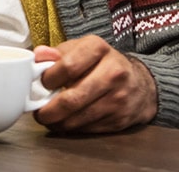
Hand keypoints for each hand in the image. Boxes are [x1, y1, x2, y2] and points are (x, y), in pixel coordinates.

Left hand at [33, 36, 157, 132]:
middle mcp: (113, 73)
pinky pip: (88, 129)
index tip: (42, 84)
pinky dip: (72, 128)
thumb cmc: (101, 63)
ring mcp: (119, 98)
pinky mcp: (120, 118)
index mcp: (98, 49)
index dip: (48, 79)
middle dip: (48, 110)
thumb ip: (57, 53)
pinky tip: (67, 122)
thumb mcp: (81, 49)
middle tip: (38, 112)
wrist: (140, 82)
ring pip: (78, 118)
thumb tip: (38, 55)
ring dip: (58, 122)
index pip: (67, 67)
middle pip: (72, 99)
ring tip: (49, 118)